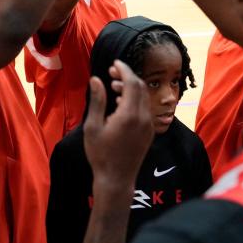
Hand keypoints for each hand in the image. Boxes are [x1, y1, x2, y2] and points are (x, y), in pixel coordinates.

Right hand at [84, 60, 153, 188]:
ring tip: (112, 87)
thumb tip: (95, 79)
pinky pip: (145, 109)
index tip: (114, 63)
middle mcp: (143, 117)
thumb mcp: (93, 126)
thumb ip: (97, 101)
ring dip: (131, 88)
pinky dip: (135, 100)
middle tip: (111, 73)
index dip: (124, 69)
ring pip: (144, 97)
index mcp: (129, 114)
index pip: (132, 82)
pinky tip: (120, 104)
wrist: (116, 179)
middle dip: (127, 76)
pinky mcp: (149, 132)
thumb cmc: (100, 154)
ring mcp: (148, 125)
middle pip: (140, 87)